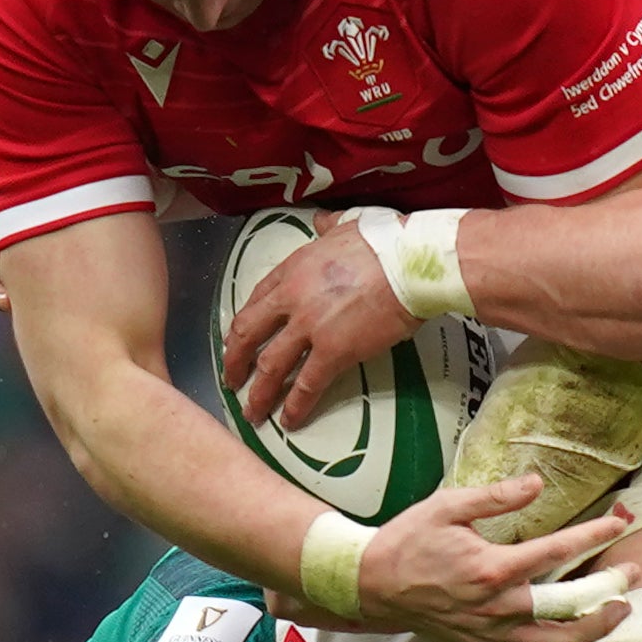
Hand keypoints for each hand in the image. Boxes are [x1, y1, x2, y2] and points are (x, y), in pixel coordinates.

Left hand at [223, 214, 417, 425]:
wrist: (410, 265)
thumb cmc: (385, 241)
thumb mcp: (346, 224)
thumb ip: (327, 227)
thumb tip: (321, 220)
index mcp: (292, 269)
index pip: (255, 299)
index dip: (244, 324)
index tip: (239, 339)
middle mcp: (291, 300)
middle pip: (248, 334)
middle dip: (234, 360)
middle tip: (231, 380)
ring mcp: (309, 328)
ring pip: (270, 366)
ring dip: (258, 393)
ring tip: (253, 412)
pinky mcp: (333, 352)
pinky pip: (307, 385)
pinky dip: (295, 406)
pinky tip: (290, 421)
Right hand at [339, 475, 633, 641]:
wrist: (373, 586)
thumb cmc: (409, 541)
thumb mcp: (447, 507)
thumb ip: (495, 497)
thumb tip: (536, 483)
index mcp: (491, 569)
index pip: (556, 552)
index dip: (593, 536)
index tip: (620, 523)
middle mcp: (497, 609)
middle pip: (570, 610)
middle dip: (608, 592)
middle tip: (633, 575)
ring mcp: (492, 635)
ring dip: (594, 630)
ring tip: (618, 611)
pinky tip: (581, 641)